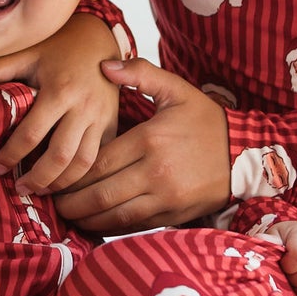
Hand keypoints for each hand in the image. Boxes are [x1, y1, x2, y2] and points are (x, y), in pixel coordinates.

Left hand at [0, 13, 121, 192]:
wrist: (100, 40)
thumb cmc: (57, 48)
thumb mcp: (25, 55)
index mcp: (59, 91)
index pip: (31, 134)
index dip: (12, 155)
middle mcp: (83, 108)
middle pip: (60, 156)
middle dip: (38, 179)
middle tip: (18, 188)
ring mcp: (101, 118)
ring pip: (84, 164)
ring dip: (62, 184)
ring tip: (42, 191)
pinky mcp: (113, 125)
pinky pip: (101, 159)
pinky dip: (84, 177)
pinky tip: (66, 184)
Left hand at [50, 60, 231, 232]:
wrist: (246, 155)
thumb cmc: (207, 122)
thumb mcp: (177, 90)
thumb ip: (141, 74)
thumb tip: (104, 66)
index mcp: (150, 140)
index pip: (97, 162)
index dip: (69, 174)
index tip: (50, 177)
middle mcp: (155, 172)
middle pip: (99, 193)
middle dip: (70, 202)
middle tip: (50, 201)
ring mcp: (165, 198)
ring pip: (114, 216)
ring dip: (85, 220)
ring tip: (67, 216)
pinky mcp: (174, 216)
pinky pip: (134, 226)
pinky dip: (110, 229)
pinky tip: (94, 226)